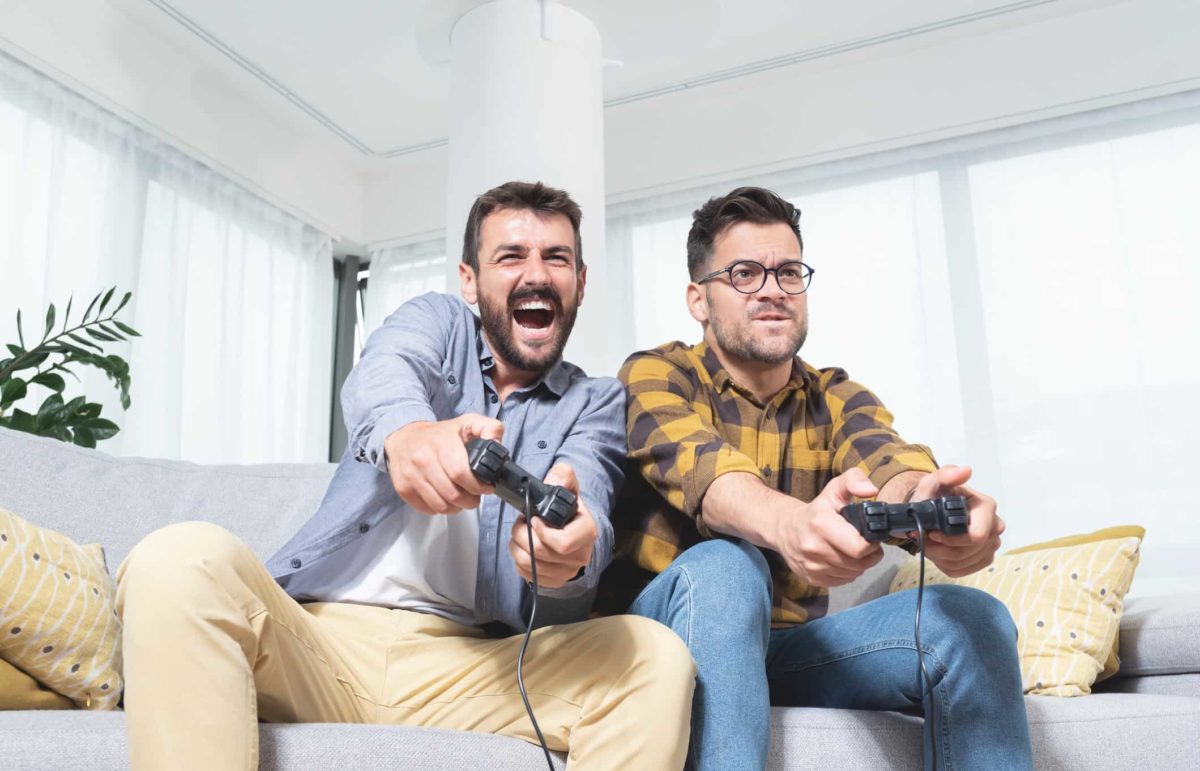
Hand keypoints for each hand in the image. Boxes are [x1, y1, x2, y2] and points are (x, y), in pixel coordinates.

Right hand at [383, 414, 503, 513]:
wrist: (403, 438)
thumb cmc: (438, 434)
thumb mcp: (467, 423)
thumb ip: (489, 428)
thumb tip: (497, 442)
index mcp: (441, 442)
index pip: (461, 473)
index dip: (478, 486)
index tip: (486, 487)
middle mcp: (423, 459)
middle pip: (452, 494)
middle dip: (470, 501)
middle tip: (476, 497)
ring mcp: (411, 475)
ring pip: (441, 506)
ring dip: (457, 508)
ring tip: (462, 500)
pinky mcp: (403, 488)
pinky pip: (427, 509)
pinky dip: (440, 509)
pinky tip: (446, 499)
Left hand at [508, 464, 597, 587]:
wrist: (573, 529)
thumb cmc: (569, 509)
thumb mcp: (569, 486)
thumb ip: (562, 476)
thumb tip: (554, 481)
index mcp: (587, 533)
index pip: (563, 543)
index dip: (542, 532)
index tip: (533, 519)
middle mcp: (580, 556)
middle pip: (539, 552)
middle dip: (521, 534)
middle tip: (521, 522)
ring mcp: (566, 571)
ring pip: (529, 564)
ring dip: (516, 546)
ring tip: (520, 533)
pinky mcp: (554, 581)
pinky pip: (527, 574)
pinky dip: (519, 560)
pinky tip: (524, 547)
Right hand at [774, 468, 884, 586]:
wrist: (784, 528)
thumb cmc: (816, 510)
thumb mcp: (834, 490)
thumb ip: (854, 481)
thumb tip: (871, 490)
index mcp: (821, 524)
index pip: (859, 547)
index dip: (872, 544)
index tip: (870, 536)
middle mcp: (814, 548)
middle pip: (858, 564)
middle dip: (869, 555)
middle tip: (865, 544)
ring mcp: (812, 566)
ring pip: (852, 574)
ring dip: (859, 565)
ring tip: (853, 550)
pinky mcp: (812, 578)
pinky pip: (843, 581)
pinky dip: (848, 572)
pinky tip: (842, 559)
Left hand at [908, 465, 1002, 576]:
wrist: (930, 510)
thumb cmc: (934, 495)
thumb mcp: (934, 482)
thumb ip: (946, 475)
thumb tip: (965, 471)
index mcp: (986, 507)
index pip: (977, 535)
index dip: (951, 539)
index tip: (932, 532)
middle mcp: (995, 526)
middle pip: (970, 551)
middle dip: (942, 548)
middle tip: (925, 539)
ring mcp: (991, 545)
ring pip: (965, 562)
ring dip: (941, 556)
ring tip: (930, 543)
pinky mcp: (982, 559)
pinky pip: (963, 570)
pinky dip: (945, 564)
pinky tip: (939, 552)